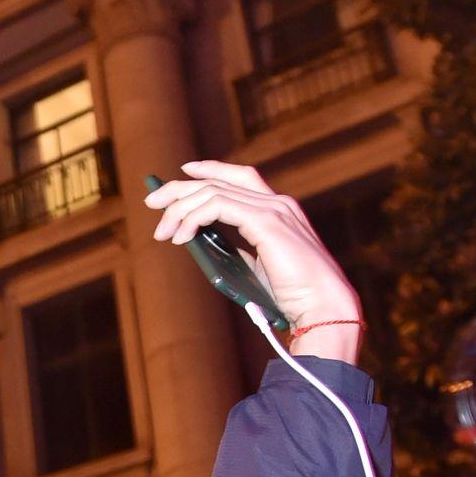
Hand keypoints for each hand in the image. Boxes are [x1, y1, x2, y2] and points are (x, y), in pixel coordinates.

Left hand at [146, 161, 362, 358]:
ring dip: (180, 209)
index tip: (183, 173)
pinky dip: (193, 218)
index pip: (240, 176)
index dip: (210, 170)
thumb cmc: (291, 296)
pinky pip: (217, 206)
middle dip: (181, 189)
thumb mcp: (257, 266)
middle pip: (219, 181)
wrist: (322, 307)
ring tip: (163, 233)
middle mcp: (278, 202)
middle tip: (152, 203)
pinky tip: (181, 236)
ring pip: (213, 192)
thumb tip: (201, 241)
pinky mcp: (266, 221)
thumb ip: (237, 249)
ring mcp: (274, 209)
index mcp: (279, 210)